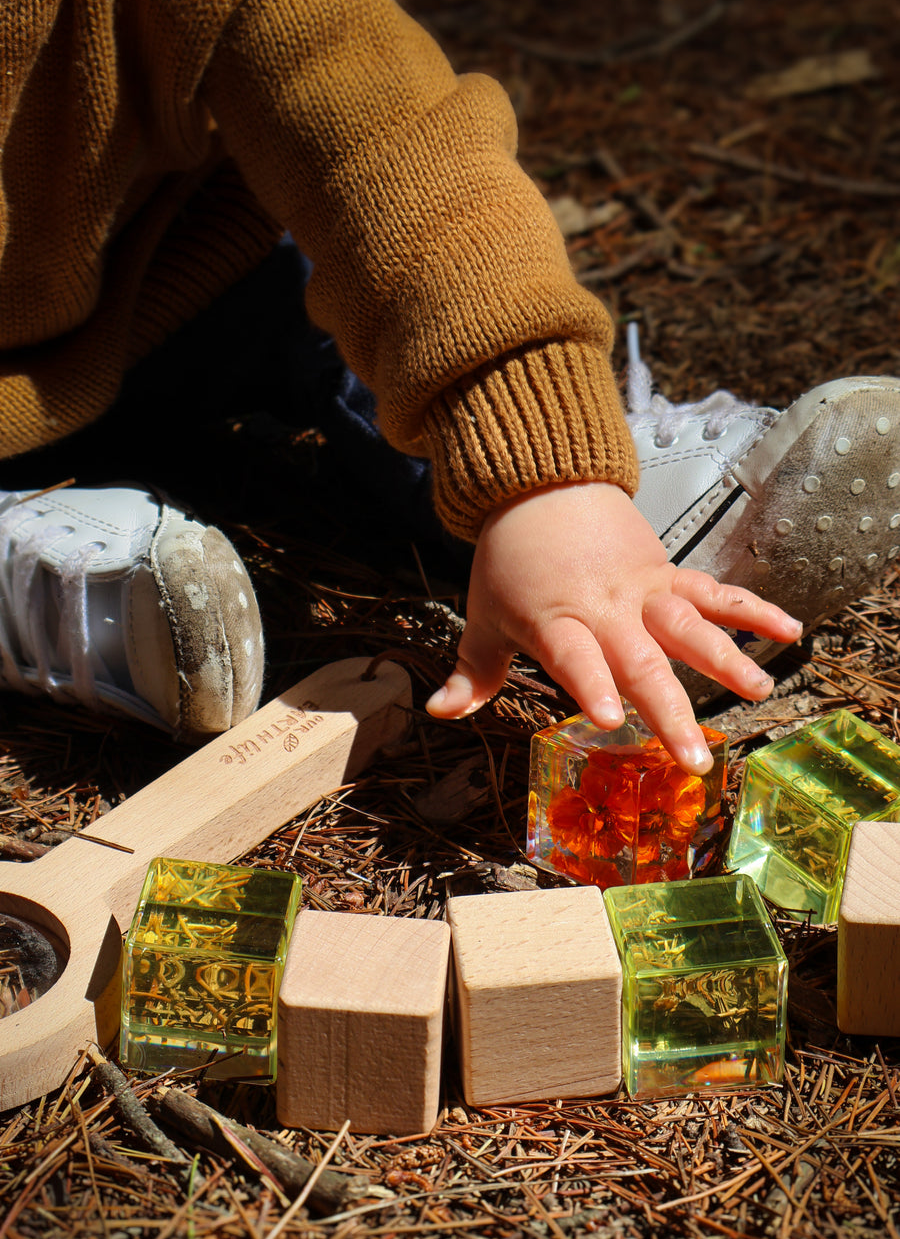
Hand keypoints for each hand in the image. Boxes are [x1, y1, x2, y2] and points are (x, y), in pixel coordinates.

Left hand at [425, 481, 802, 773]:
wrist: (540, 482)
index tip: (608, 718)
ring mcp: (643, 590)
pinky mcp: (668, 573)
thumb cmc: (509, 557)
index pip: (576, 658)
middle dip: (670, 710)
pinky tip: (789, 630)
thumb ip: (473, 671)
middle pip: (643, 661)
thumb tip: (439, 712)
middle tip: (696, 756)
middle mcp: (607, 608)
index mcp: (557, 621)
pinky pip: (714, 592)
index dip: (591, 685)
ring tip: (759, 691)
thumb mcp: (483, 614)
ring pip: (690, 626)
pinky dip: (752, 609)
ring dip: (727, 659)